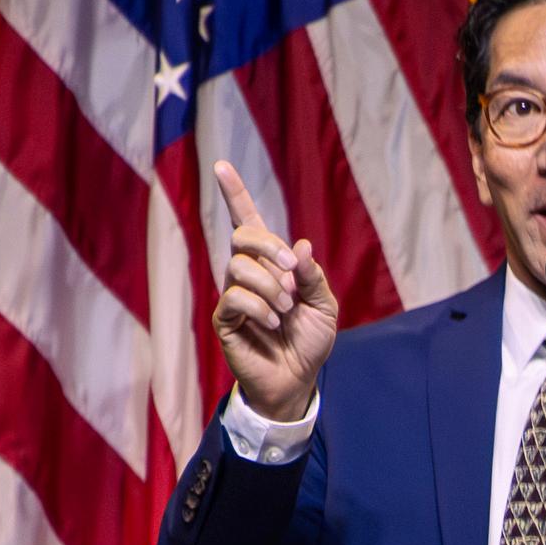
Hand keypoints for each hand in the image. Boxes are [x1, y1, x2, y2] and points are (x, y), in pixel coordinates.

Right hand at [211, 160, 337, 420]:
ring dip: (269, 286)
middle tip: (291, 272)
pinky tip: (272, 323)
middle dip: (268, 247)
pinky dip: (260, 307)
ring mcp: (234, 294)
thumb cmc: (310, 340)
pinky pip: (235, 297)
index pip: (248, 221)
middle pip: (241, 236)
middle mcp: (248, 274)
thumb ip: (313, 275)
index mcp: (272, 263)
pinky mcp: (225, 319)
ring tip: (285, 310)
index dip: (234, 194)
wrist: (299, 379)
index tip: (221, 165)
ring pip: (238, 266)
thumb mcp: (324, 305)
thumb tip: (298, 245)